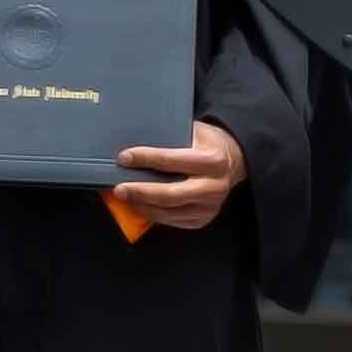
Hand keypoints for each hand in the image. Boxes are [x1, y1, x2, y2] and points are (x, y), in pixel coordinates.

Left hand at [113, 117, 245, 232]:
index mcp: (212, 161)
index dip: (146, 159)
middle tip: (119, 188)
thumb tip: (135, 140)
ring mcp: (208, 207)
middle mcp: (213, 187)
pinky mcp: (201, 219)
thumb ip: (172, 138)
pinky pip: (171, 220)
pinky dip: (151, 213)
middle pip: (170, 194)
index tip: (124, 158)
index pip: (173, 161)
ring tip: (124, 196)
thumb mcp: (195, 132)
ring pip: (168, 211)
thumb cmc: (207, 144)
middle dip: (141, 191)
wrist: (233, 162)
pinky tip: (139, 204)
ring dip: (142, 205)